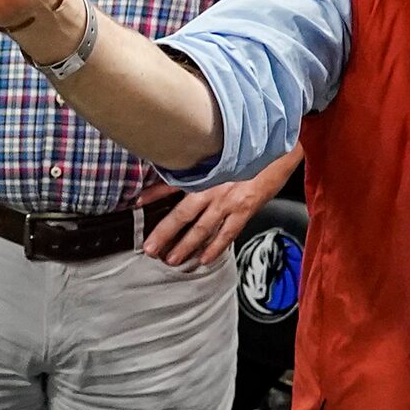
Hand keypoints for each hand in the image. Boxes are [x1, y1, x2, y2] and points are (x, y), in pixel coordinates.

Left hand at [141, 158, 288, 265]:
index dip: (152, 194)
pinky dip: (215, 247)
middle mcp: (211, 188)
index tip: (135, 204)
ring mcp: (227, 201)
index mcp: (201, 172)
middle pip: (182, 214)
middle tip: (150, 249)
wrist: (274, 149)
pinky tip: (204, 259)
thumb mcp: (214, 154)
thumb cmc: (243, 151)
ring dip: (186, 246)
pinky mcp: (244, 210)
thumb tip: (171, 174)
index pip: (170, 184)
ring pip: (202, 228)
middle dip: (164, 233)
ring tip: (172, 259)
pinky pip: (227, 233)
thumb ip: (194, 167)